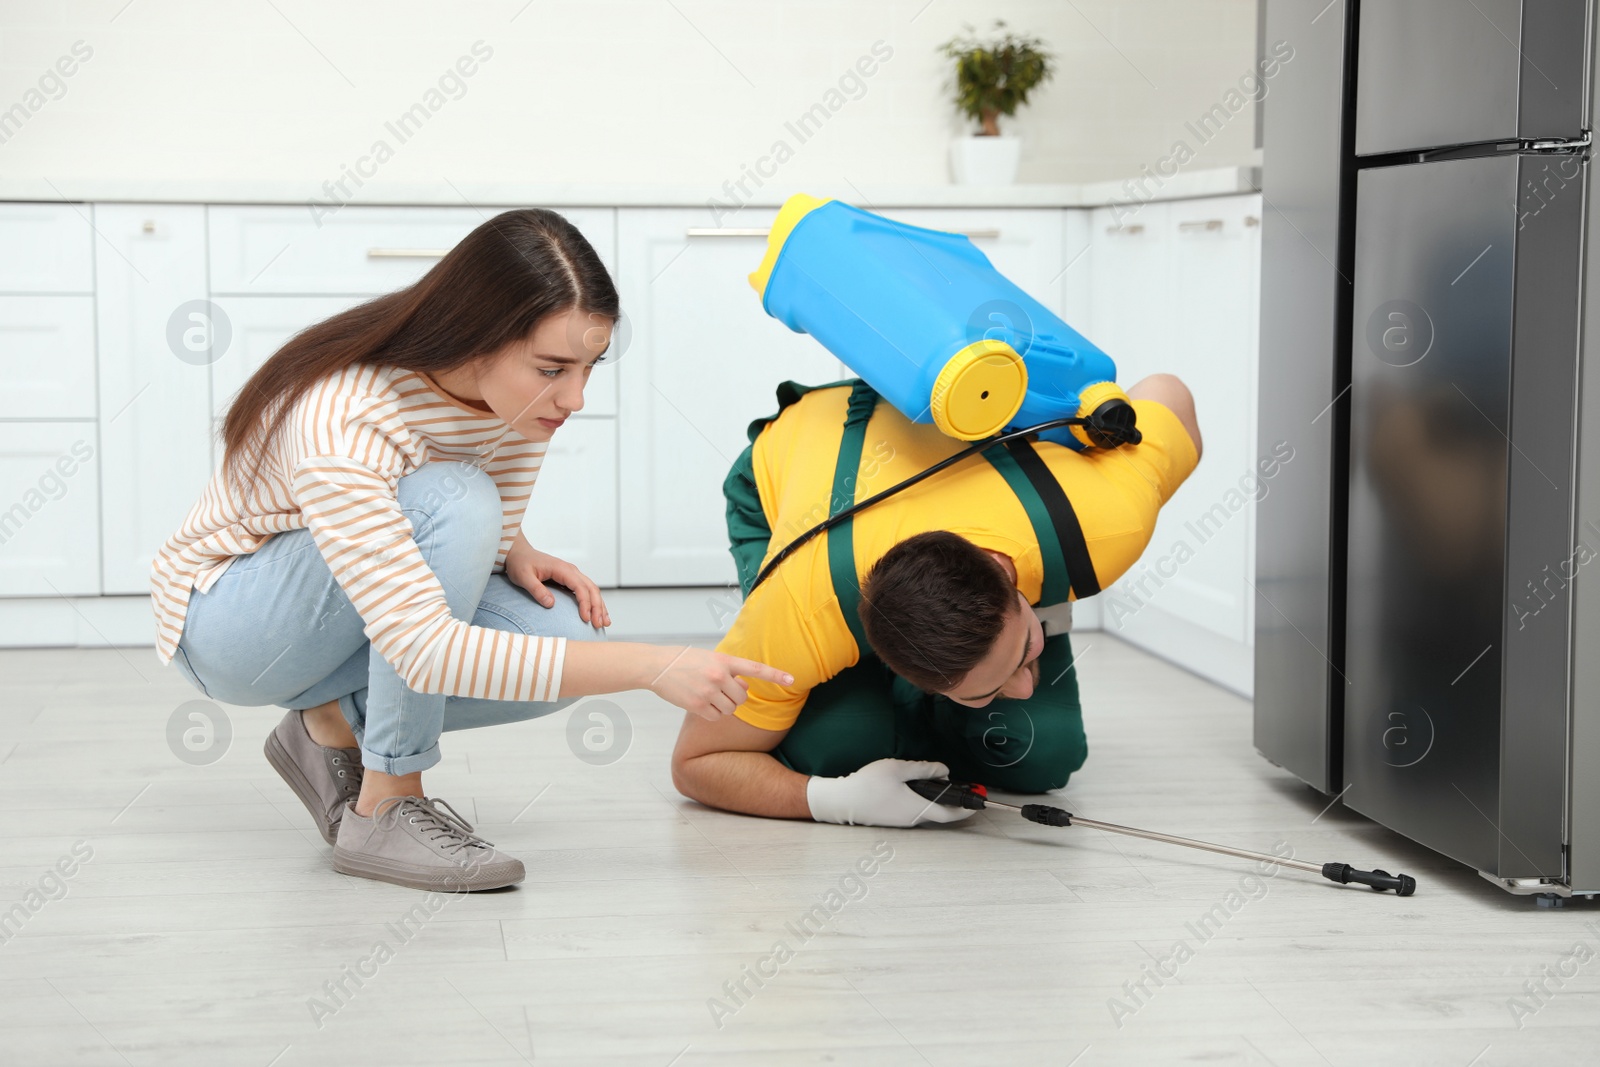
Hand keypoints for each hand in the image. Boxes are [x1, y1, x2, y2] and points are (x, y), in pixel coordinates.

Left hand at [506, 537, 610, 627]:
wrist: (518, 553)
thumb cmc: (520, 563)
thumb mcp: (523, 577)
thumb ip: (537, 590)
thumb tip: (551, 604)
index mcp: (562, 569)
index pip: (580, 587)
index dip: (585, 603)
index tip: (585, 618)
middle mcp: (571, 570)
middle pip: (591, 589)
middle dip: (598, 607)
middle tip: (599, 624)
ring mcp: (572, 575)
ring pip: (592, 590)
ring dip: (600, 606)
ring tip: (604, 623)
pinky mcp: (570, 580)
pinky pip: (586, 590)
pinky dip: (594, 602)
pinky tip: (597, 613)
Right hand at [647, 646, 792, 721]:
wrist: (657, 666)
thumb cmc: (685, 661)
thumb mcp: (710, 659)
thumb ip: (730, 671)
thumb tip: (745, 686)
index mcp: (724, 660)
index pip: (756, 668)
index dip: (776, 675)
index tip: (792, 680)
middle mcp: (719, 675)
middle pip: (742, 697)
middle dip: (735, 697)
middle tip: (720, 691)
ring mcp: (708, 691)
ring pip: (730, 709)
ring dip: (723, 706)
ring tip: (707, 695)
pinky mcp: (697, 705)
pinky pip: (716, 717)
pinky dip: (711, 713)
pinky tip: (699, 702)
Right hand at [805, 759, 978, 827]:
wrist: (842, 801)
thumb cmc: (868, 785)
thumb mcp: (898, 769)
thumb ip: (923, 769)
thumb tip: (944, 771)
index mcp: (917, 808)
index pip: (950, 813)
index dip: (966, 808)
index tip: (978, 802)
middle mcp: (913, 818)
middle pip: (941, 812)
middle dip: (954, 801)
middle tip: (962, 786)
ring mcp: (903, 820)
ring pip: (928, 811)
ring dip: (938, 799)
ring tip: (941, 782)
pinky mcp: (894, 818)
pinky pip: (916, 810)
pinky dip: (925, 800)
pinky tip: (918, 787)